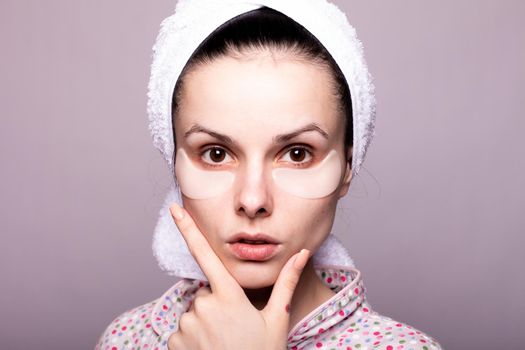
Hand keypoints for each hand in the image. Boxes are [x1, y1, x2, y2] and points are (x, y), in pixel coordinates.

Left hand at [167, 202, 309, 349]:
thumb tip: (302, 253)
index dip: (189, 229)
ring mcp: (187, 325)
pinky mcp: (175, 342)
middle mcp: (204, 306)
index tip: (175, 208)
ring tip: (224, 342)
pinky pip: (183, 330)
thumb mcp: (277, 319)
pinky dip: (193, 337)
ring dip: (206, 322)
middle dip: (218, 304)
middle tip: (236, 327)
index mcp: (229, 296)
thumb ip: (285, 282)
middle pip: (207, 292)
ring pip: (195, 312)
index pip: (207, 254)